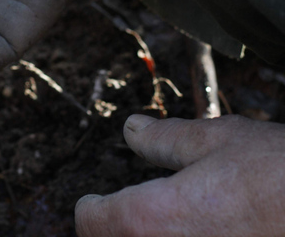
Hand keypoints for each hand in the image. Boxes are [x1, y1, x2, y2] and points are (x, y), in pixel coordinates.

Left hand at [76, 114, 284, 236]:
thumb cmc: (279, 174)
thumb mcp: (216, 141)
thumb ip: (164, 140)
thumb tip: (131, 130)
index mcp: (148, 218)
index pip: (91, 221)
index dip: (91, 205)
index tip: (96, 200)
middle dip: (114, 230)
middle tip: (122, 216)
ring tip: (167, 222)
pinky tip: (203, 232)